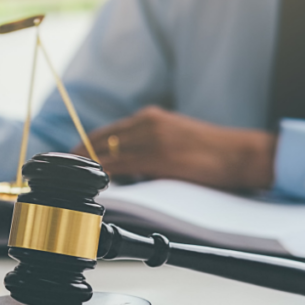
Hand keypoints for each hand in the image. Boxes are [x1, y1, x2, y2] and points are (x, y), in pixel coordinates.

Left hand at [72, 106, 277, 190]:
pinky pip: (120, 166)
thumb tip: (122, 171)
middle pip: (98, 140)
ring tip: (74, 185)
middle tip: (61, 176)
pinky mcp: (158, 156)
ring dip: (87, 170)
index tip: (69, 162)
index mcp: (150, 118)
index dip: (84, 149)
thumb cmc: (213, 155)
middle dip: (77, 158)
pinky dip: (103, 176)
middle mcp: (147, 122)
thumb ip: (148, 148)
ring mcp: (152, 137)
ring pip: (105, 153)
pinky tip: (96, 187)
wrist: (243, 154)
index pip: (106, 133)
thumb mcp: (175, 141)